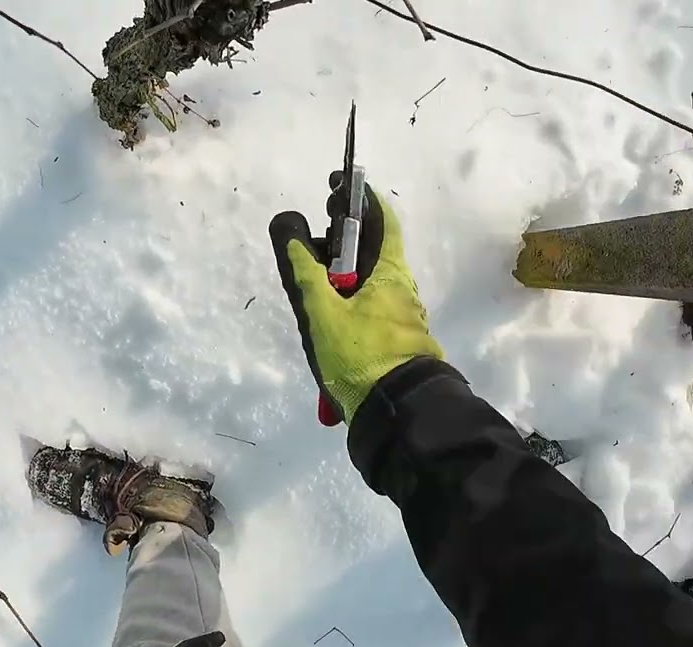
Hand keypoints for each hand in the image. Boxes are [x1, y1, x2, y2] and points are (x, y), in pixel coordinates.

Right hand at [269, 175, 442, 424]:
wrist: (399, 413)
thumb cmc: (361, 355)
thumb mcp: (322, 312)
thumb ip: (304, 270)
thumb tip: (291, 228)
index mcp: (390, 273)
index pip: (381, 218)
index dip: (360, 197)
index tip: (335, 188)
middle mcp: (402, 288)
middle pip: (373, 250)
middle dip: (342, 239)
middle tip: (310, 240)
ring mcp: (401, 316)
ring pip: (370, 281)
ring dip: (342, 275)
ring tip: (310, 282)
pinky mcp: (396, 340)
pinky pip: (370, 307)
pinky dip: (348, 300)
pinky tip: (326, 317)